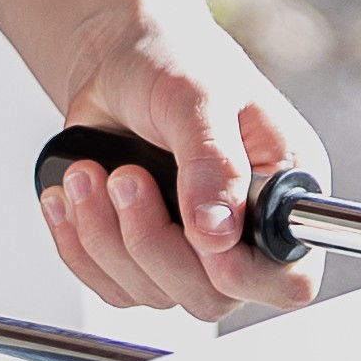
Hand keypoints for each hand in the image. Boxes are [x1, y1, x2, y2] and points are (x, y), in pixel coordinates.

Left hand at [41, 5, 325, 318]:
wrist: (122, 62)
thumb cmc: (174, 63)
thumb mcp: (200, 97)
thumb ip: (214, 163)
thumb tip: (216, 233)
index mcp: (282, 194)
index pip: (290, 279)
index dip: (243, 274)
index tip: (198, 232)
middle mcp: (243, 234)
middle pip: (210, 298)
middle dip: (151, 241)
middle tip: (124, 176)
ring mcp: (192, 252)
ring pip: (152, 294)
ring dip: (105, 235)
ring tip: (87, 172)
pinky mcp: (142, 257)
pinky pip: (109, 285)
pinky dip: (79, 244)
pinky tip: (71, 195)